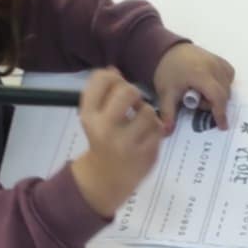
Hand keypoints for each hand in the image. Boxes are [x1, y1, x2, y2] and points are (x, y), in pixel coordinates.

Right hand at [71, 68, 162, 218]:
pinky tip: (146, 136)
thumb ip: (103, 93)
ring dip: (146, 113)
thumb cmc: (102, 141)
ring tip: (140, 122)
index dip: (113, 76)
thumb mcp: (94, 117)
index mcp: (89, 117)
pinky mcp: (145, 156)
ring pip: (148, 111)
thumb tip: (114, 69)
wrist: (106, 179)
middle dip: (133, 93)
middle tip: (132, 103)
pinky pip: (159, 130)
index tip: (115, 85)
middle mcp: (105, 130)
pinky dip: (154, 129)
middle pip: (129, 91)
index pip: (102, 79)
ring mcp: (127, 145)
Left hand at [153, 42, 235, 130]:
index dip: (220, 113)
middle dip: (215, 104)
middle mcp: (212, 66)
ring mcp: (216, 61)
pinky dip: (225, 82)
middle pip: (224, 93)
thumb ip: (168, 113)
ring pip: (228, 84)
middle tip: (199, 104)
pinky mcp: (218, 58)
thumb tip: (167, 132)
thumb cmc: (167, 71)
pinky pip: (228, 74)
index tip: (222, 126)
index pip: (217, 97)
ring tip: (204, 94)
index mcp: (200, 75)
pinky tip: (213, 85)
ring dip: (220, 94)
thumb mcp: (166, 93)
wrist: (166, 49)